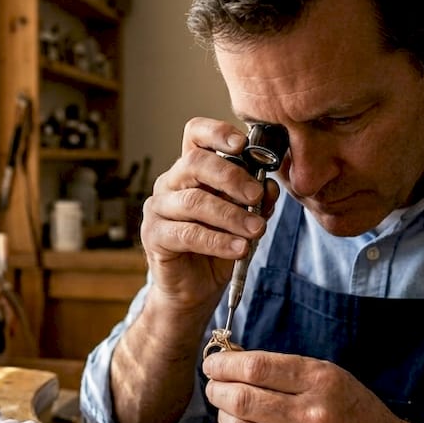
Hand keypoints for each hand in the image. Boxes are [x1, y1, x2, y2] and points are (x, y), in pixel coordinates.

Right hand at [139, 117, 280, 314]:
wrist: (194, 290)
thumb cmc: (217, 248)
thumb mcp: (244, 220)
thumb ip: (256, 201)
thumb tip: (269, 185)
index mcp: (191, 170)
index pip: (195, 135)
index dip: (217, 132)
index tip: (243, 144)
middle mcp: (170, 182)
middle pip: (195, 163)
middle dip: (231, 177)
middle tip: (256, 196)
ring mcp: (158, 208)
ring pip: (194, 201)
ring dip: (231, 215)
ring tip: (256, 230)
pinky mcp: (154, 235)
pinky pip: (188, 233)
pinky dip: (218, 241)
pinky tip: (239, 248)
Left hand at [203, 349, 423, 422]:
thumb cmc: (352, 410)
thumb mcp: (328, 376)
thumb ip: (283, 369)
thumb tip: (231, 361)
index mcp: (322, 382)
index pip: (257, 368)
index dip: (226, 364)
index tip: (213, 363)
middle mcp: (312, 416)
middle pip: (243, 399)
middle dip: (218, 389)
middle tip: (213, 385)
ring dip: (223, 415)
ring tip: (224, 407)